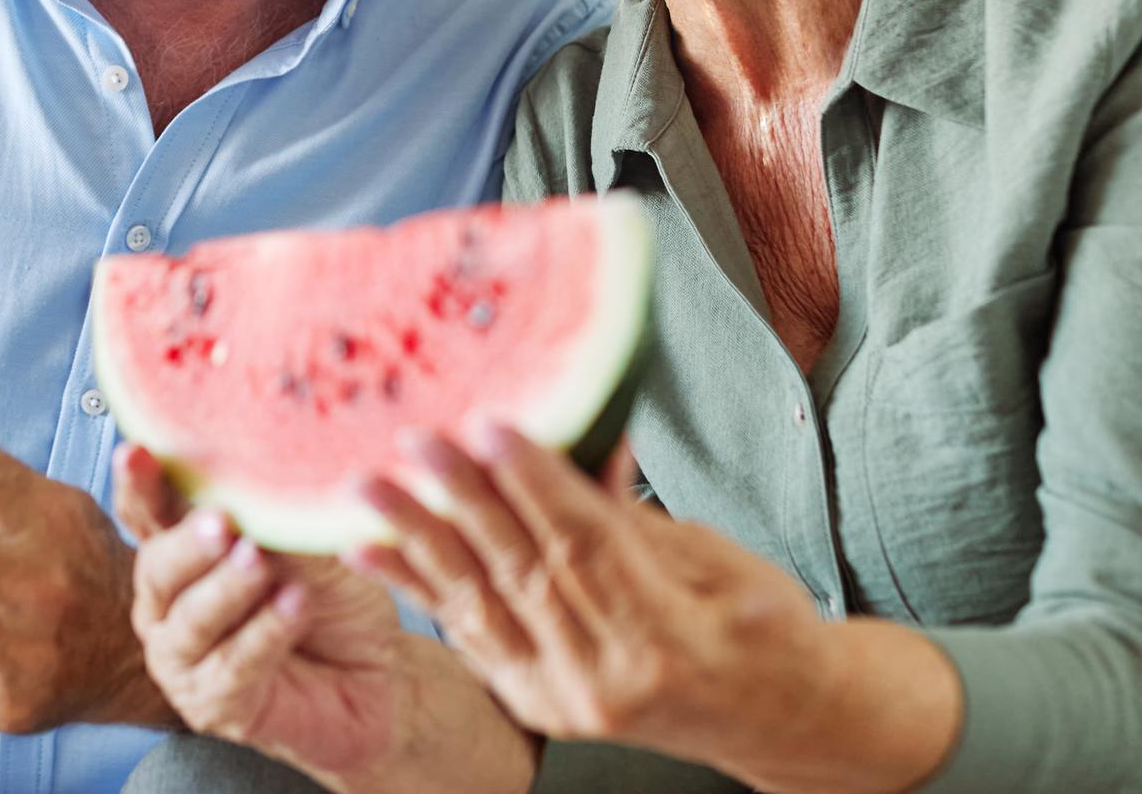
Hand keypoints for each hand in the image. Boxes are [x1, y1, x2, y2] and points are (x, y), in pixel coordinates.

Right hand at [119, 445, 401, 779]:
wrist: (380, 674)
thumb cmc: (335, 597)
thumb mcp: (307, 541)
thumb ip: (268, 512)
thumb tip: (255, 463)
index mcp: (181, 552)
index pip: (148, 514)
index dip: (138, 485)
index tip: (133, 453)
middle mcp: (169, 606)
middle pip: (157, 569)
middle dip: (187, 544)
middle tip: (220, 522)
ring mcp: (185, 660)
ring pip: (189, 622)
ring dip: (226, 589)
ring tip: (261, 563)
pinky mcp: (215, 705)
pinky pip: (232, 667)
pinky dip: (264, 632)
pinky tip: (294, 606)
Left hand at [349, 423, 832, 767]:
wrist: (775, 719)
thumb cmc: (763, 627)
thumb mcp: (717, 557)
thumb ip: (632, 510)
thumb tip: (577, 440)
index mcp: (664, 639)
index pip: (584, 545)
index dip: (533, 481)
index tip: (490, 422)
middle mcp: (605, 679)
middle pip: (522, 571)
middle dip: (461, 497)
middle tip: (416, 438)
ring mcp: (565, 700)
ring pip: (480, 606)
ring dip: (417, 540)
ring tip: (366, 488)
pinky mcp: (536, 704)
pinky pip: (469, 636)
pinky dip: (419, 587)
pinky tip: (372, 548)